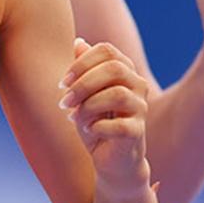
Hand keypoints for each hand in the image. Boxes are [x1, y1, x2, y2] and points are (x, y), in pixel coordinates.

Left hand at [59, 38, 150, 192]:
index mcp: (125, 71)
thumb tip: (78, 42)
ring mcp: (141, 109)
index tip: (63, 82)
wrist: (111, 160)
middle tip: (64, 102)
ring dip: (88, 106)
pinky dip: (97, 127)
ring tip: (75, 117)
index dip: (81, 62)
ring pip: (117, 94)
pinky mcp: (138, 132)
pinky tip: (89, 130)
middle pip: (114, 68)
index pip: (107, 50)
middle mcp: (138, 85)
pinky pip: (118, 125)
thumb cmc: (96, 123)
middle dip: (82, 84)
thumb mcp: (84, 95)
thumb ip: (83, 70)